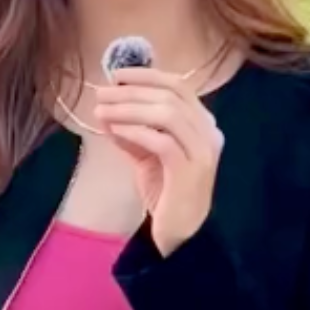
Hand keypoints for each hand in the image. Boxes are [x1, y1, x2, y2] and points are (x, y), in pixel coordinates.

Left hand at [92, 67, 224, 254]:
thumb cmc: (165, 192)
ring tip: (102, 111)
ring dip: (130, 108)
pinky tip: (115, 130)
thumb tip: (106, 111)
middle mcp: (209, 133)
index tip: (116, 76)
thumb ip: (131, 132)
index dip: (147, 75)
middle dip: (131, 91)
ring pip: (167, 114)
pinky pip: (162, 141)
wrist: (180, 233)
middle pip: (170, 96)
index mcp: (202, 123)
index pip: (178, 85)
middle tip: (101, 94)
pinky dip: (136, 131)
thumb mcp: (146, 155)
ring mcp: (203, 152)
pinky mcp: (190, 171)